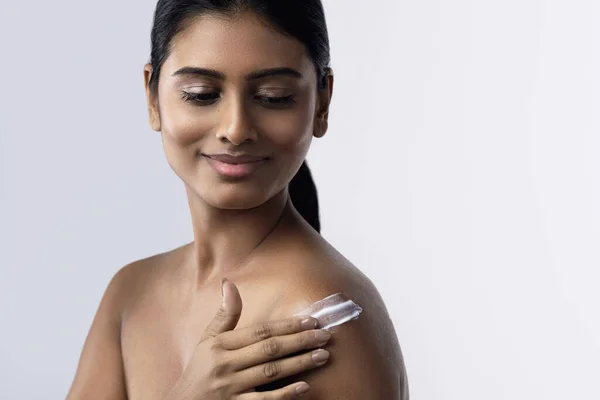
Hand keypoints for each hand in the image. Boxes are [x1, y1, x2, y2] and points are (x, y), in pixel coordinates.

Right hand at [166, 278, 331, 399]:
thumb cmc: (198, 371)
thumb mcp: (206, 341)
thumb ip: (224, 315)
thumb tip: (229, 283)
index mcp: (220, 345)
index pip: (260, 331)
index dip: (287, 325)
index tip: (311, 320)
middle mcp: (225, 365)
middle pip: (270, 349)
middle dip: (300, 341)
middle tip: (326, 336)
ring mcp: (230, 389)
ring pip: (271, 373)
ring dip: (299, 363)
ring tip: (323, 356)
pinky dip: (285, 394)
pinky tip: (304, 387)